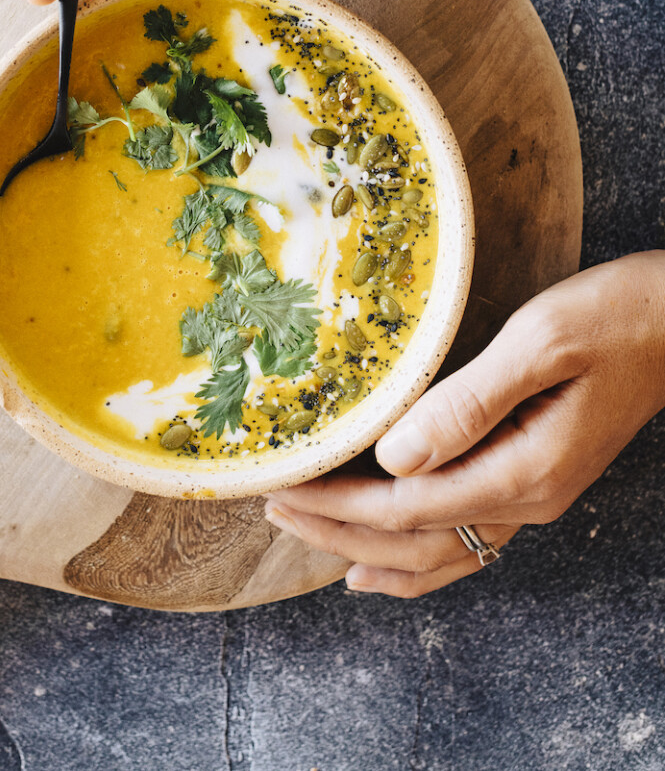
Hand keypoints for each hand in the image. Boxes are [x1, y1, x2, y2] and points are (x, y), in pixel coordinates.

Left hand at [264, 252, 664, 597]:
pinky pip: (463, 541)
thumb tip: (394, 457)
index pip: (405, 506)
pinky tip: (380, 567)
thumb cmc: (614, 319)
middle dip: (337, 530)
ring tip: (308, 540)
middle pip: (413, 540)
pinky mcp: (533, 480)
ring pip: (438, 553)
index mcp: (523, 471)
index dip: (337, 504)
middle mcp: (527, 500)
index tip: (281, 488)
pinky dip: (415, 560)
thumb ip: (468, 403)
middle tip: (272, 509)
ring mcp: (533, 497)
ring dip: (367, 550)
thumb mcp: (539, 343)